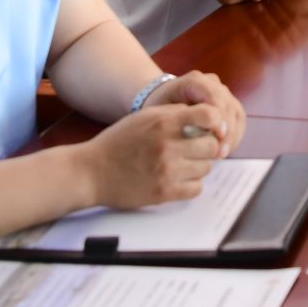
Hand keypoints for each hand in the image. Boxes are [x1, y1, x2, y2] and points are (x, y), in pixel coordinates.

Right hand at [84, 101, 225, 207]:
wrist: (90, 172)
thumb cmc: (118, 142)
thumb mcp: (144, 116)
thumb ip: (174, 113)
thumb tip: (204, 116)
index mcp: (164, 122)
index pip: (209, 116)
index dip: (217, 122)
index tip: (214, 128)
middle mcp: (168, 146)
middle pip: (212, 145)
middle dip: (207, 146)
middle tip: (195, 149)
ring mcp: (166, 171)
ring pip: (206, 168)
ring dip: (199, 166)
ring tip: (183, 164)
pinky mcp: (163, 193)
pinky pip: (196, 189)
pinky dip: (191, 184)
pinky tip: (179, 178)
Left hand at [145, 70, 246, 158]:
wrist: (163, 100)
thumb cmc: (158, 109)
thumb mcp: (159, 114)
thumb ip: (178, 121)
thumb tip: (200, 136)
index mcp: (193, 81)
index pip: (214, 97)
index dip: (219, 117)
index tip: (217, 138)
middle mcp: (211, 83)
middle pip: (228, 106)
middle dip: (227, 131)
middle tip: (220, 153)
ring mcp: (222, 92)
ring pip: (236, 113)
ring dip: (232, 135)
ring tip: (222, 154)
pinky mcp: (229, 103)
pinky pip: (238, 119)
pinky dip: (234, 135)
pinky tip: (225, 149)